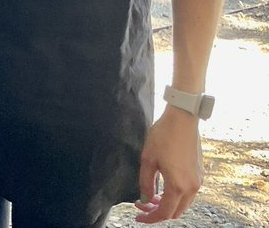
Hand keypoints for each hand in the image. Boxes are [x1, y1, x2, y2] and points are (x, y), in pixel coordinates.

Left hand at [134, 107, 203, 222]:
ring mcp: (198, 181)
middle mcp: (192, 187)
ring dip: (167, 204)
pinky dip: (175, 196)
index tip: (138, 217)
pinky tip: (162, 188)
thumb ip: (146, 183)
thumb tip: (145, 200)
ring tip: (150, 197)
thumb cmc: (163, 135)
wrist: (183, 119)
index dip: (150, 218)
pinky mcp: (199, 174)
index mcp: (178, 186)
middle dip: (157, 212)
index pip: (164, 212)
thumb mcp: (148, 159)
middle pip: (175, 212)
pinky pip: (188, 194)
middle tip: (141, 205)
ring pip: (183, 204)